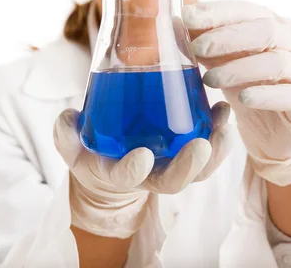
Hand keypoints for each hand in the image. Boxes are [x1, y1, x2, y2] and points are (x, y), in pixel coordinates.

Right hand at [53, 102, 234, 237]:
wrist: (113, 163)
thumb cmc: (92, 152)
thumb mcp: (71, 145)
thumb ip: (66, 134)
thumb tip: (69, 117)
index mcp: (120, 174)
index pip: (127, 178)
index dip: (133, 170)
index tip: (141, 155)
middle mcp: (151, 176)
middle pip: (176, 180)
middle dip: (191, 165)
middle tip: (202, 144)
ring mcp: (172, 165)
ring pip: (200, 168)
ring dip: (216, 149)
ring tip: (224, 123)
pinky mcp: (187, 150)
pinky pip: (209, 148)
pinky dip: (218, 131)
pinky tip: (224, 109)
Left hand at [183, 0, 290, 185]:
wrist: (276, 136)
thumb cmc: (249, 92)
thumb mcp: (223, 66)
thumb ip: (205, 47)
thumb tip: (175, 24)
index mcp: (272, 26)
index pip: (245, 10)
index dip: (216, 12)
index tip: (187, 16)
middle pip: (265, 30)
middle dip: (227, 37)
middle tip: (196, 47)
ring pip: (277, 62)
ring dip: (240, 68)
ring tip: (209, 79)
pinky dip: (266, 95)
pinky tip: (243, 98)